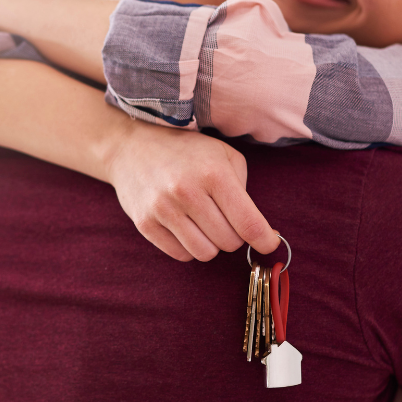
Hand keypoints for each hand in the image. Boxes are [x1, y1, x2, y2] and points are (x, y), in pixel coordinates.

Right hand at [105, 122, 278, 262]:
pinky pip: (181, 255)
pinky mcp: (145, 223)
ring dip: (212, 244)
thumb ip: (244, 191)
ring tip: (205, 224)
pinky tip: (185, 227)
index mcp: (213, 173)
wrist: (132, 146)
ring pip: (205, 253)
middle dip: (235, 236)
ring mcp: (163, 209)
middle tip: (226, 220)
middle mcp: (187, 192)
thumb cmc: (187, 151)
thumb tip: (262, 232)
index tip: (269, 243)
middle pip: (229, 242)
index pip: (249, 223)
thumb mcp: (223, 155)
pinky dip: (189, 247)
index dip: (265, 240)